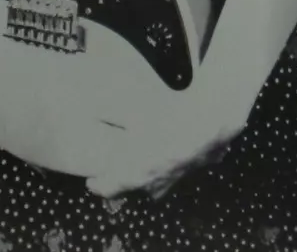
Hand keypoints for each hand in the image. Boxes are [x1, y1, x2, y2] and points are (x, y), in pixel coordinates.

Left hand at [85, 90, 238, 199]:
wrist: (204, 123)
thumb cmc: (164, 120)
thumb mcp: (131, 112)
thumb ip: (111, 113)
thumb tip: (93, 108)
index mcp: (133, 174)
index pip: (109, 189)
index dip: (98, 185)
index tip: (91, 182)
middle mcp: (152, 185)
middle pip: (132, 188)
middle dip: (124, 180)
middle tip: (117, 169)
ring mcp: (174, 181)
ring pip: (156, 185)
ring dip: (148, 175)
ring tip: (145, 160)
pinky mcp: (193, 172)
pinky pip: (176, 172)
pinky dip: (171, 164)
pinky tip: (174, 147)